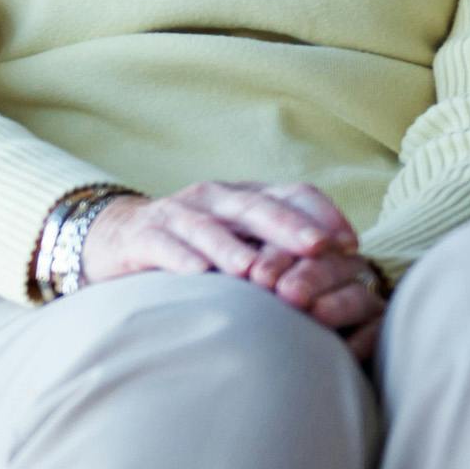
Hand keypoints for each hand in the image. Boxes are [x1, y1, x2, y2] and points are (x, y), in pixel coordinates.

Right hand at [78, 178, 359, 289]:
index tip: (351, 244)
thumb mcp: (240, 239)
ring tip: (254, 270)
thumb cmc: (195, 246)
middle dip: (289, 227)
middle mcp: (215, 199)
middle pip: (256, 207)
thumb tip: (345, 268)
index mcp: (245, 197)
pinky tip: (197, 275)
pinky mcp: (143, 237)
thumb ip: (281, 249)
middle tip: (319, 248)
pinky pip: (164, 246)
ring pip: (209, 227)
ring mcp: (178, 215)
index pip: (292, 193)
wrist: (119, 237)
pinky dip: (181, 259)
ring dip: (232, 248)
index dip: (323, 215)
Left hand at [247, 242, 388, 363]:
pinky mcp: (376, 327)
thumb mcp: (243, 294)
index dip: (278, 257)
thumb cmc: (252, 323)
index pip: (295, 245)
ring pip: (356, 294)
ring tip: (316, 314)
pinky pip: (377, 330)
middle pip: (329, 264)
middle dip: (308, 276)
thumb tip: (219, 273)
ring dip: (337, 303)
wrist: (280, 374)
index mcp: (300, 252)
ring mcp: (360, 297)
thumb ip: (244, 280)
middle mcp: (336, 269)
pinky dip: (364, 339)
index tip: (258, 276)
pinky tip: (346, 350)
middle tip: (287, 293)